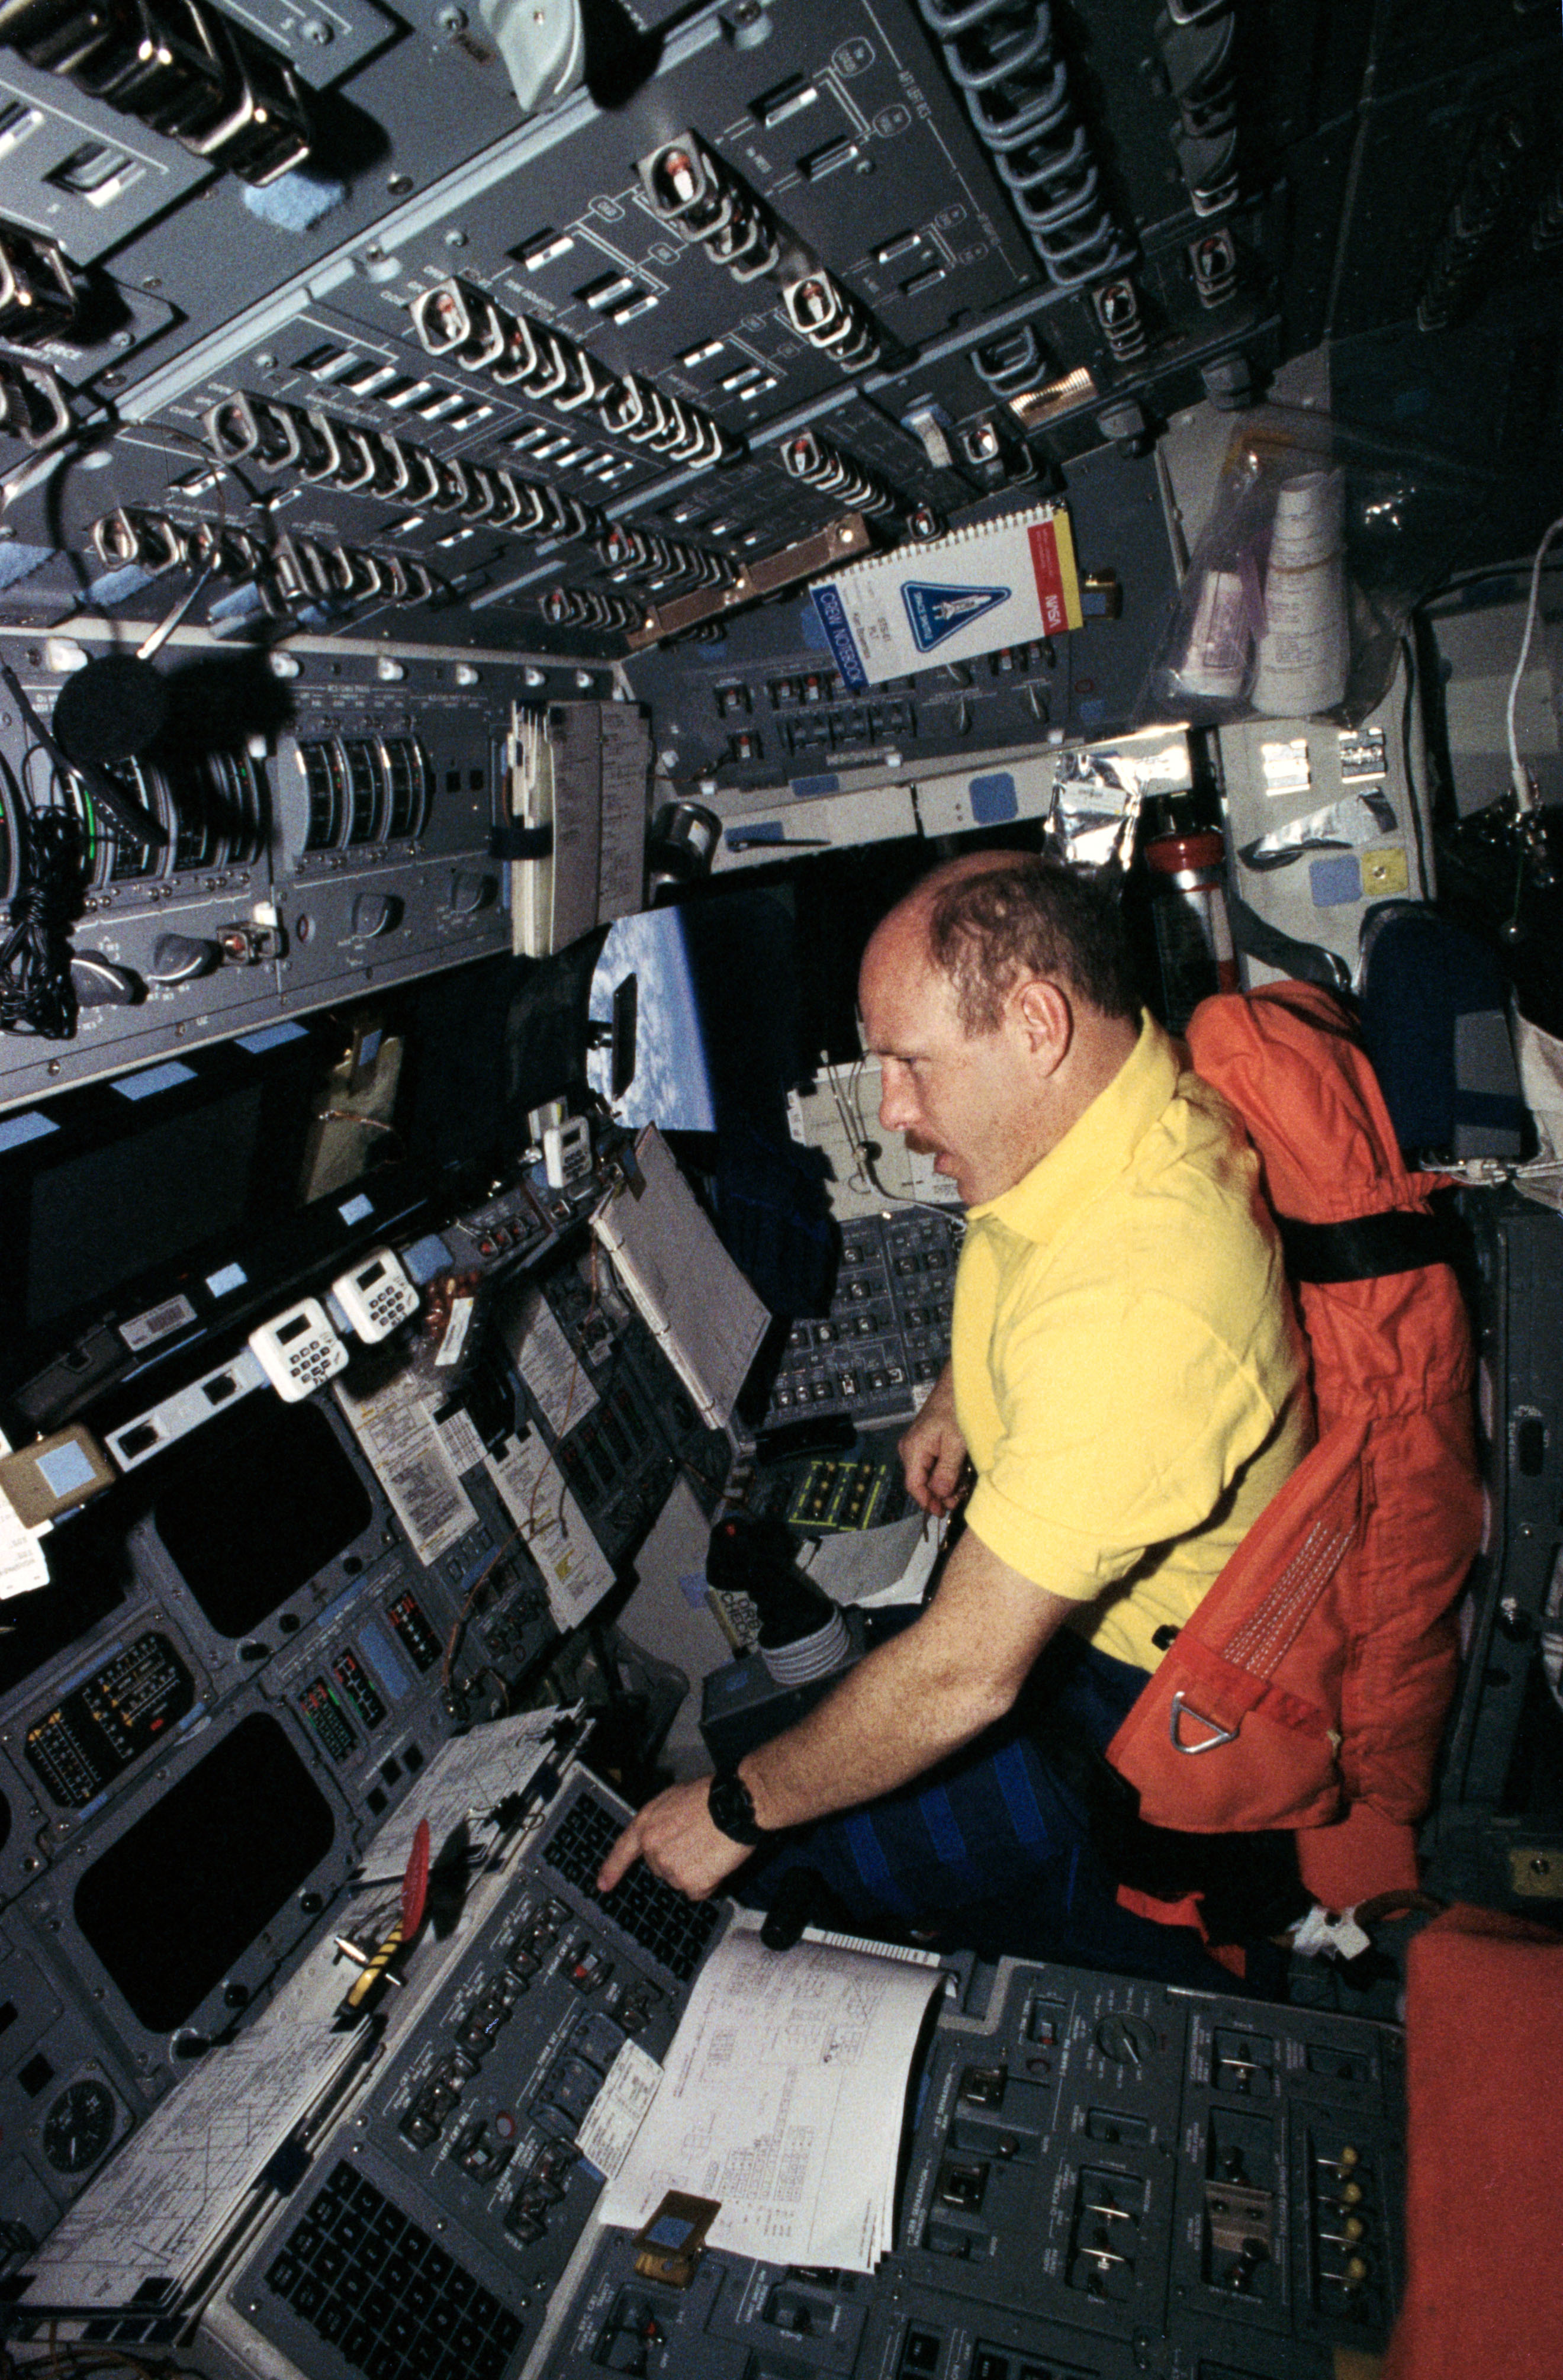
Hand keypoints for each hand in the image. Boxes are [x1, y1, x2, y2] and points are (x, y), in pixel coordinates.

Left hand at [597, 1777, 750, 1901]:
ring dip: (694, 1871)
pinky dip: (708, 1882)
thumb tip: (662, 1835)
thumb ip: (659, 1821)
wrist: (734, 1806)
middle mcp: (653, 1849)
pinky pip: (697, 1891)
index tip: (603, 1885)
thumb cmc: (709, 1796)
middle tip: (697, 1840)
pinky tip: (716, 1861)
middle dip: (676, 1859)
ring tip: (710, 1847)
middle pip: (660, 1868)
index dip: (612, 1869)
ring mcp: (670, 1868)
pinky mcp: (690, 1883)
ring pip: (679, 1880)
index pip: (623, 1850)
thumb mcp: (672, 1798)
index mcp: (646, 1825)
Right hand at [899, 1366, 967, 1515]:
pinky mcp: (925, 1441)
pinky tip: (958, 1470)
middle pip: (921, 1481)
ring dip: (944, 1482)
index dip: (927, 1501)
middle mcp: (910, 1448)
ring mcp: (916, 1444)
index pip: (914, 1485)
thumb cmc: (955, 1409)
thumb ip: (947, 1471)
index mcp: (913, 1449)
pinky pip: (932, 1462)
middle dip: (939, 1493)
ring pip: (928, 1473)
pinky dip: (945, 1470)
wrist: (956, 1386)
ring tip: (962, 1484)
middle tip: (958, 1498)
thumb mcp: (956, 1443)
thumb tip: (941, 1494)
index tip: (942, 1511)